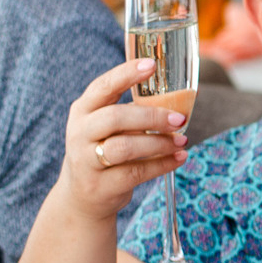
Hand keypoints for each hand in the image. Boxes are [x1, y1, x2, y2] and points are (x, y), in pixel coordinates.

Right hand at [59, 57, 187, 221]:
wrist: (80, 197)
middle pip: (115, 118)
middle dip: (151, 117)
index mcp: (83, 110)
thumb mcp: (108, 127)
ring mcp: (86, 160)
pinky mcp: (100, 185)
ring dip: (159, 143)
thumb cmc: (103, 150)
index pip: (102, 87)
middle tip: (179, 119)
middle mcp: (80, 132)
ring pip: (125, 147)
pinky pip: (136, 172)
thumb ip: (133, 111)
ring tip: (181, 141)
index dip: (126, 74)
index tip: (152, 65)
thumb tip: (180, 98)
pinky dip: (162, 164)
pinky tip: (179, 158)